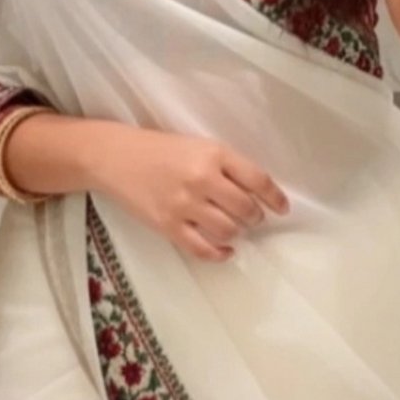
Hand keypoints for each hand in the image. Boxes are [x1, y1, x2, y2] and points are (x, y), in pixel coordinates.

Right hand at [97, 128, 290, 263]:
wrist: (117, 157)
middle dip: (256, 217)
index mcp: (213, 153)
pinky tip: (225, 249)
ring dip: (238, 232)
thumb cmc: (161, 149)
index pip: (257, 179)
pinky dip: (220, 253)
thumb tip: (257, 193)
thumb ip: (226, 166)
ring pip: (228, 230)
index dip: (275, 197)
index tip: (283, 208)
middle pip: (246, 208)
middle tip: (254, 217)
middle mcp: (202, 178)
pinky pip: (202, 249)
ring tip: (236, 229)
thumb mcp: (198, 146)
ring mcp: (184, 204)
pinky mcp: (168, 226)